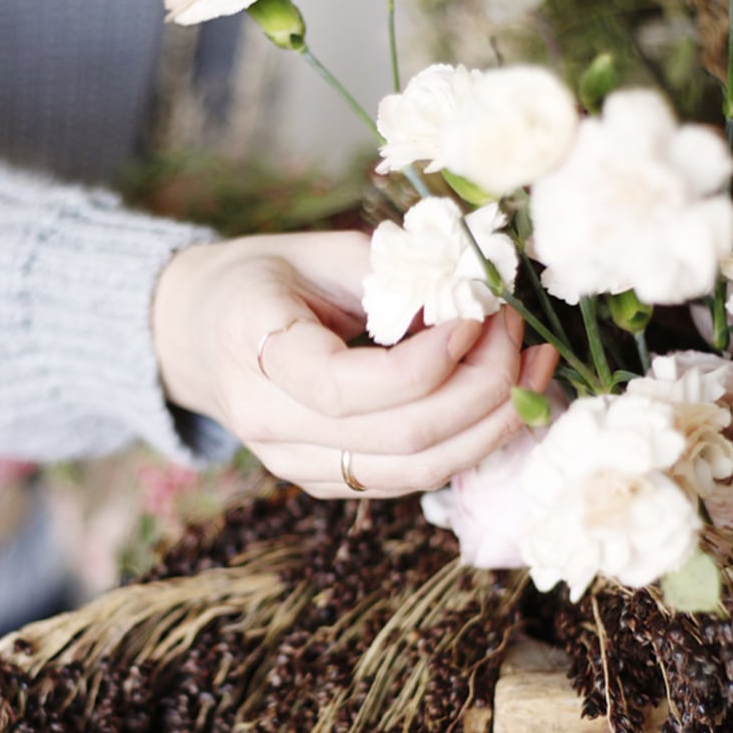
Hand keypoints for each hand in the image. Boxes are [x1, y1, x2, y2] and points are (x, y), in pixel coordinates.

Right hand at [152, 231, 557, 498]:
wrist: (200, 334)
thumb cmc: (264, 278)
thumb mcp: (318, 250)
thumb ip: (394, 273)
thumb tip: (478, 294)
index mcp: (253, 352)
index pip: (347, 388)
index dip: (429, 361)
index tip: (477, 312)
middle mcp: (269, 424)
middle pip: (399, 439)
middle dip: (482, 388)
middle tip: (518, 333)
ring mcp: (296, 465)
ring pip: (415, 472)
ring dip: (490, 425)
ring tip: (532, 370)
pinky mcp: (325, 482)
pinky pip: (411, 478)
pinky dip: (469, 443)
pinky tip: (502, 400)